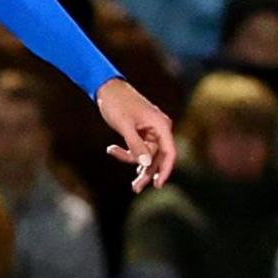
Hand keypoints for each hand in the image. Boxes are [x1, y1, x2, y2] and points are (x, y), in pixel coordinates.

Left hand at [96, 77, 175, 191]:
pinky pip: (139, 148)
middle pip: (158, 157)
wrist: (107, 88)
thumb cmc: (117, 104)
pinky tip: (112, 149)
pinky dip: (128, 153)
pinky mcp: (141, 132)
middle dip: (147, 172)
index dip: (166, 169)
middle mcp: (160, 129)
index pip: (170, 152)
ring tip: (129, 182)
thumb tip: (146, 165)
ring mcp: (151, 131)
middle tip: (136, 188)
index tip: (158, 184)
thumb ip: (135, 145)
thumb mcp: (124, 126)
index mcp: (161, 125)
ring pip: (148, 154)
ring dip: (136, 164)